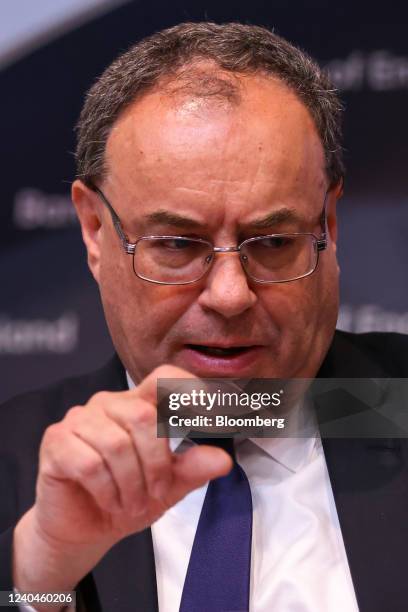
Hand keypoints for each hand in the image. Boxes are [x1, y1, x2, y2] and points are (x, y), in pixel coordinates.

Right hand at [13, 365, 231, 603]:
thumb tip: (223, 459)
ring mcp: (80, 419)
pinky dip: (107, 490)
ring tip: (132, 503)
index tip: (211, 413)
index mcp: (138, 404)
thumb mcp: (167, 486)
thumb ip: (192, 469)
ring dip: (131, 483)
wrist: (82, 528)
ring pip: (117, 444)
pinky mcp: (57, 442)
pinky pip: (89, 463)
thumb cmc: (125, 497)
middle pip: (144, 416)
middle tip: (156, 491)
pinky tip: (110, 501)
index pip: (163, 378)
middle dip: (156, 462)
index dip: (187, 389)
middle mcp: (108, 404)